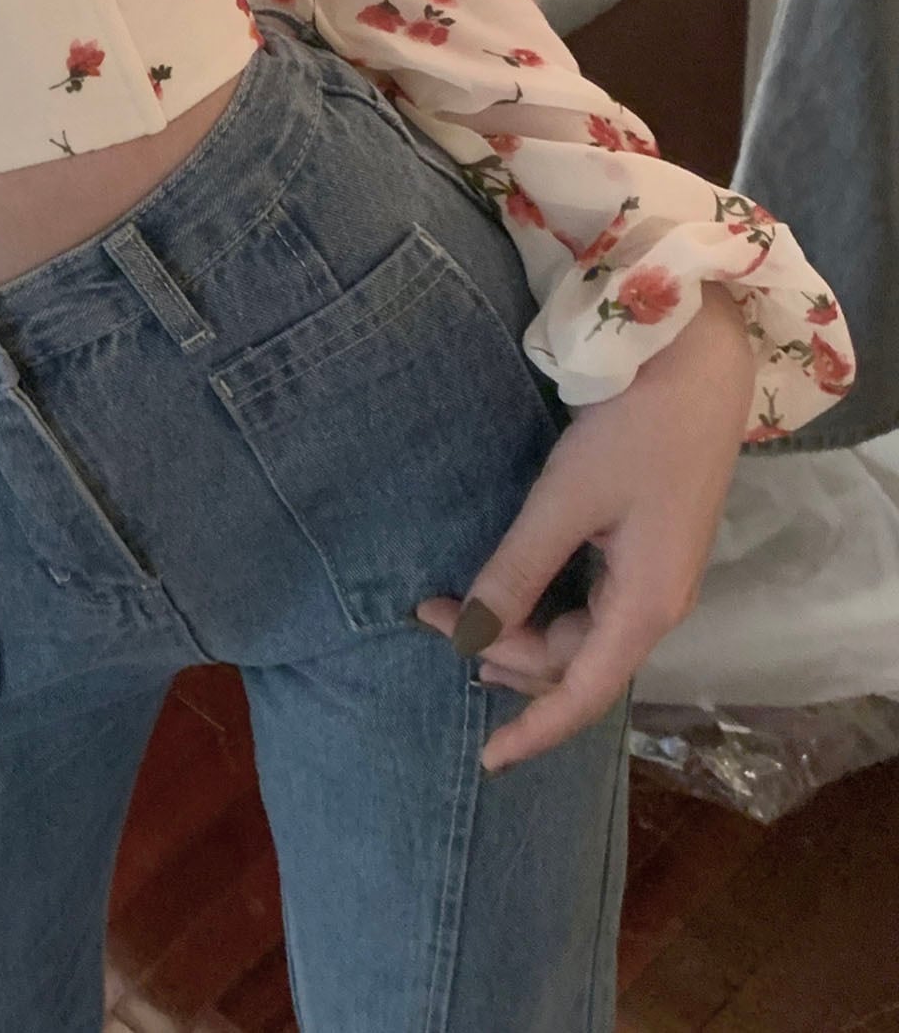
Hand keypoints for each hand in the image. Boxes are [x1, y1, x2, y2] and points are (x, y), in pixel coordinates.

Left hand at [414, 283, 755, 771]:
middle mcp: (657, 603)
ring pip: (580, 635)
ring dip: (519, 634)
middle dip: (503, 657)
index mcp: (646, 606)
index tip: (485, 760)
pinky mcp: (645, 545)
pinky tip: (509, 596)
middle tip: (430, 618)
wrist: (695, 364)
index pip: (581, 694)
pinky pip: (590, 605)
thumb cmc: (632, 428)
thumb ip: (516, 570)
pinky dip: (542, 609)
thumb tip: (466, 635)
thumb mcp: (564, 499)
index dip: (532, 730)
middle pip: (574, 663)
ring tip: (457, 620)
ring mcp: (654, 576)